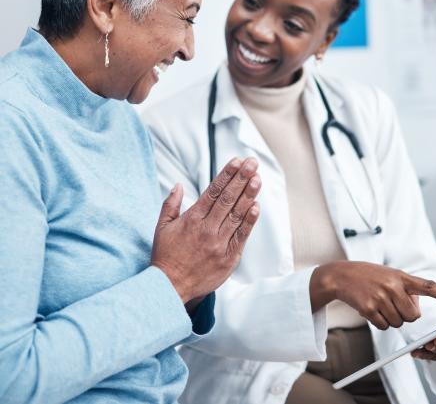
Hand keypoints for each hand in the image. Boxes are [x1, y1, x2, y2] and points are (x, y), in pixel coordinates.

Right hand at [151, 157, 260, 303]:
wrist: (169, 289)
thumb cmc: (165, 256)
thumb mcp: (162, 227)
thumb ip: (171, 204)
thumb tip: (179, 185)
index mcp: (192, 219)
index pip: (213, 191)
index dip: (227, 175)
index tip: (237, 161)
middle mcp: (207, 229)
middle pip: (228, 199)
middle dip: (241, 178)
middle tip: (252, 163)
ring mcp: (219, 244)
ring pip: (237, 215)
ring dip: (249, 195)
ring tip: (257, 179)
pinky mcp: (228, 258)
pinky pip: (241, 236)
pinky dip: (249, 221)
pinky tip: (256, 206)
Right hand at [311, 261, 435, 330]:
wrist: (340, 275)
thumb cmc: (367, 276)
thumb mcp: (388, 275)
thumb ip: (404, 288)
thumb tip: (416, 310)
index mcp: (400, 276)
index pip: (427, 286)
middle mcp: (392, 286)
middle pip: (413, 316)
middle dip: (406, 315)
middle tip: (392, 304)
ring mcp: (381, 297)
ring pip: (398, 323)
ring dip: (391, 319)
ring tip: (378, 303)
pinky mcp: (369, 309)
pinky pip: (384, 326)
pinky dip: (379, 322)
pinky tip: (370, 309)